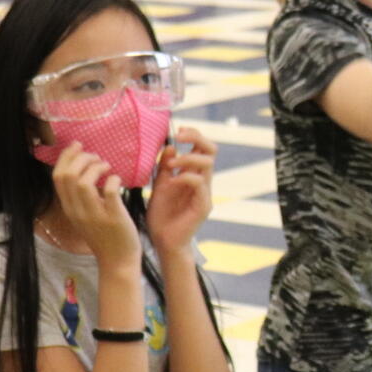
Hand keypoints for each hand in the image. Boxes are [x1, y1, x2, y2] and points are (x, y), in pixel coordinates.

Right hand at [53, 148, 140, 263]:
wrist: (117, 262)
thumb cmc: (104, 235)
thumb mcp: (84, 216)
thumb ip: (80, 197)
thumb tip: (84, 170)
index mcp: (69, 208)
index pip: (57, 177)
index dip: (66, 157)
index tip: (78, 146)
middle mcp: (77, 211)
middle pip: (67, 176)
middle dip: (81, 158)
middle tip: (96, 157)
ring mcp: (93, 215)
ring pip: (83, 182)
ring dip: (95, 167)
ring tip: (106, 166)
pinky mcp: (112, 218)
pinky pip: (109, 191)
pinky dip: (113, 179)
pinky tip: (117, 180)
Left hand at [145, 126, 214, 250]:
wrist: (163, 241)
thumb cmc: (162, 214)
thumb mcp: (159, 185)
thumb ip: (165, 167)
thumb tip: (170, 145)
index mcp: (193, 174)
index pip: (202, 147)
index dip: (193, 134)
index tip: (178, 130)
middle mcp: (203, 181)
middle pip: (211, 150)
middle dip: (197, 138)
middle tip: (180, 136)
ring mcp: (205, 193)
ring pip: (207, 164)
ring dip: (188, 158)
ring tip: (172, 163)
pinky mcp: (203, 205)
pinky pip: (200, 184)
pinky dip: (185, 177)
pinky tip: (172, 182)